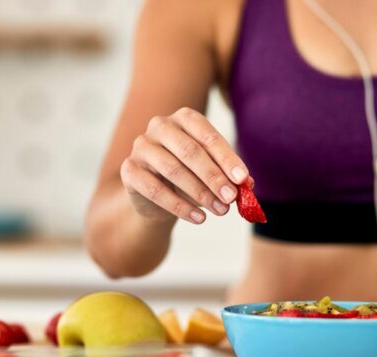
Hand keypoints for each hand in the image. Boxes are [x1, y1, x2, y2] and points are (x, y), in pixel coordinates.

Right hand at [120, 107, 248, 224]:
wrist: (155, 196)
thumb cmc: (188, 176)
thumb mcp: (210, 173)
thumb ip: (228, 175)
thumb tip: (247, 185)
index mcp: (184, 119)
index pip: (208, 136)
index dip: (226, 158)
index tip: (242, 179)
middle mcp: (160, 126)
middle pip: (189, 151)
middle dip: (213, 177)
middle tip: (231, 198)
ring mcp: (141, 147)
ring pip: (172, 170)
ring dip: (200, 193)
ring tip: (219, 211)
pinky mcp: (129, 170)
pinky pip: (155, 189)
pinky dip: (179, 206)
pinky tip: (198, 218)